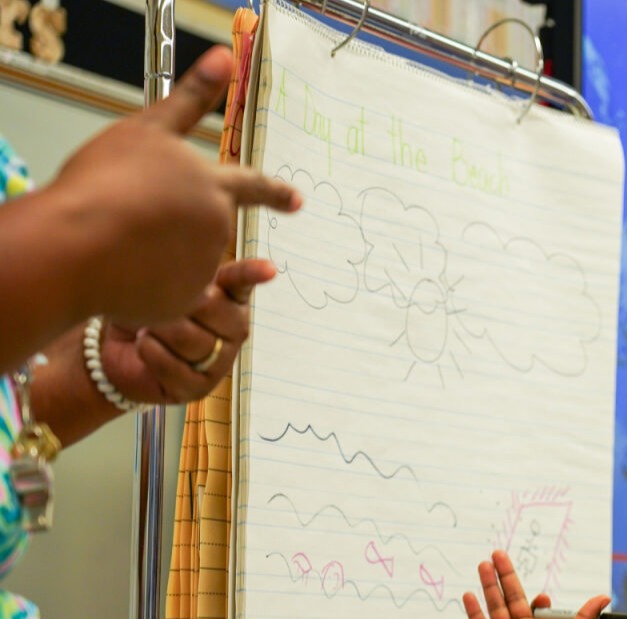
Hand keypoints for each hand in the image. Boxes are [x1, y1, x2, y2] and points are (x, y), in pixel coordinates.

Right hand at [48, 45, 300, 324]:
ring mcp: (202, 267)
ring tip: (118, 239)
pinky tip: (120, 269)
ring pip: (181, 259)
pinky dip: (145, 282)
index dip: (275, 192)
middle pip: (205, 226)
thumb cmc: (106, 183)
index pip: (253, 186)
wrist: (79, 246)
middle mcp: (217, 229)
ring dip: (156, 252)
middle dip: (182, 225)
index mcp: (213, 187)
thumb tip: (227, 58)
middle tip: (146, 220)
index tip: (297, 200)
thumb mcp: (148, 128)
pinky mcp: (183, 302)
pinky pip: (165, 291)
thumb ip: (191, 99)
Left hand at [99, 259, 272, 404]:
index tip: (269, 270)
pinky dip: (150, 352)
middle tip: (154, 304)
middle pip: (211, 308)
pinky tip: (144, 346)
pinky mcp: (200, 388)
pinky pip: (174, 366)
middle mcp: (233, 330)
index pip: (241, 282)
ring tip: (147, 327)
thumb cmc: (143, 309)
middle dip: (175, 304)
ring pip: (192, 340)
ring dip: (157, 329)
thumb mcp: (159, 283)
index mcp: (229, 298)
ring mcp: (220, 361)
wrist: (118, 349)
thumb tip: (191, 266)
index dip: (252, 274)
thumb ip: (181, 272)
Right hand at [463, 550, 609, 618]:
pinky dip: (474, 612)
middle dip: (503, 576)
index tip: (541, 598)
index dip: (535, 597)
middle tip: (497, 554)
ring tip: (483, 565)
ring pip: (494, 607)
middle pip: (510, 597)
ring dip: (488, 586)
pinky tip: (469, 596)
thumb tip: (604, 596)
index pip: (534, 603)